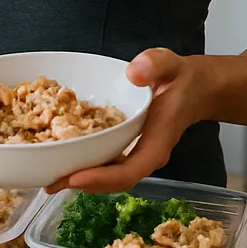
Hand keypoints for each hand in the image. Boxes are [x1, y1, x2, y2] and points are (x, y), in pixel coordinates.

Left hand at [45, 48, 215, 193]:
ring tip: (50, 178)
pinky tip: (64, 161)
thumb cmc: (181, 77)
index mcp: (157, 141)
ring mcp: (138, 155)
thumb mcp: (169, 64)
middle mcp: (146, 155)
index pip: (130, 171)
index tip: (74, 177)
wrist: (196, 88)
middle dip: (83, 184)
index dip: (102, 178)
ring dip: (81, 179)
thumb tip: (133, 73)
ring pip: (109, 177)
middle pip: (114, 181)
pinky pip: (107, 164)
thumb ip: (154, 65)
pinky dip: (87, 165)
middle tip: (51, 183)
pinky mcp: (129, 149)